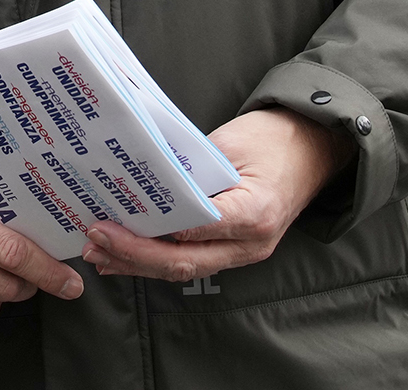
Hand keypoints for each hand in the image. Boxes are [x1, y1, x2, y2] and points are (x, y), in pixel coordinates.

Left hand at [80, 107, 354, 280]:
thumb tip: (141, 182)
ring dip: (139, 265)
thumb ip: (190, 169)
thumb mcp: (229, 143)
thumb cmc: (273, 138)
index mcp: (254, 212)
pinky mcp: (237, 249)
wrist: (314, 147)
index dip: (150, 234)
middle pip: (185, 262)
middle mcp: (251, 243)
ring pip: (186, 269)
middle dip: (134, 256)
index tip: (110, 225)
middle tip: (94, 241)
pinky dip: (157, 261)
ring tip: (98, 255)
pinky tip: (125, 259)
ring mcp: (246, 252)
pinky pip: (194, 260)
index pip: (195, 230)